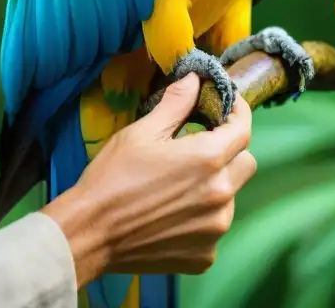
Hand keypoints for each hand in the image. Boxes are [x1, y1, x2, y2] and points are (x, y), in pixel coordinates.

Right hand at [44, 74, 255, 286]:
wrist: (88, 234)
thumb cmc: (112, 178)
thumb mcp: (142, 132)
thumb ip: (176, 104)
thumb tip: (195, 79)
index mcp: (208, 159)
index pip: (244, 129)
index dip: (238, 114)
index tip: (228, 108)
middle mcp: (221, 194)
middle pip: (245, 163)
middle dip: (230, 151)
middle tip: (201, 148)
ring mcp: (216, 227)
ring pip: (232, 196)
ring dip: (217, 186)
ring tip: (181, 186)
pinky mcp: (206, 254)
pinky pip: (216, 227)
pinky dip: (203, 218)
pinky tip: (174, 215)